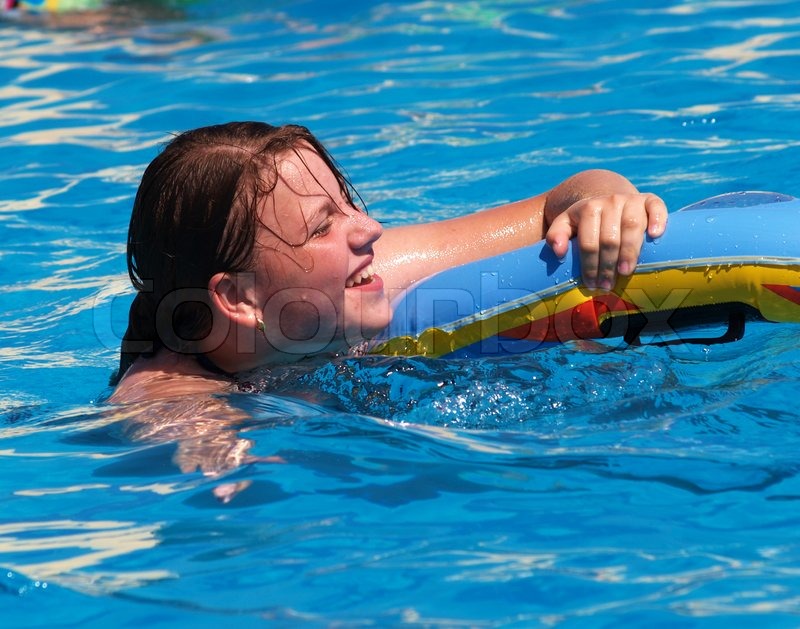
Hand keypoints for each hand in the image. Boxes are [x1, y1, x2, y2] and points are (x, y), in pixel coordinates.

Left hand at [545, 192, 666, 289]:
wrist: (607, 199)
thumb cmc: (585, 220)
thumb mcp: (566, 224)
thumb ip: (557, 235)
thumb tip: (558, 252)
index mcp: (589, 208)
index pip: (588, 241)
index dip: (589, 264)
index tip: (591, 283)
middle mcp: (611, 201)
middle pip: (610, 238)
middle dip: (607, 265)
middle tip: (607, 285)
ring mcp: (632, 200)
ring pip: (632, 226)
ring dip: (629, 252)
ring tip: (625, 272)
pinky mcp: (650, 200)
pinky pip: (657, 207)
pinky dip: (658, 220)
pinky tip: (655, 235)